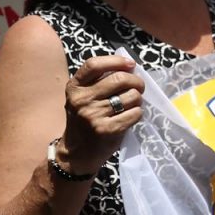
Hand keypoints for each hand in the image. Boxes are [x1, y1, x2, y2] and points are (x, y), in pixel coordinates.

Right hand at [57, 55, 144, 177]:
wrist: (77, 153)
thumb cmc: (84, 121)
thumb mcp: (82, 98)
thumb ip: (99, 82)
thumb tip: (130, 67)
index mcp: (74, 88)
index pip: (94, 65)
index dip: (116, 61)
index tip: (131, 64)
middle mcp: (81, 100)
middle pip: (119, 79)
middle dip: (136, 81)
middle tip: (139, 87)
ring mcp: (94, 115)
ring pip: (132, 96)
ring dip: (138, 99)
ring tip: (131, 105)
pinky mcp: (107, 129)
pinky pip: (135, 113)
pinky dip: (138, 113)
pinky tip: (130, 117)